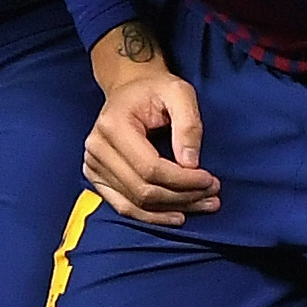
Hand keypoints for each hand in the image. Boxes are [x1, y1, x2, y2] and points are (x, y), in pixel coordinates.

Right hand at [83, 26, 218, 223]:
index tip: (211, 180)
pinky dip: (151, 216)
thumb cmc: (155, 90)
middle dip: (183, 197)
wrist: (128, 90)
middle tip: (213, 195)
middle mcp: (96, 149)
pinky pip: (124, 206)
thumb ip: (188, 124)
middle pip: (143, 190)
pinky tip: (176, 214)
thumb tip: (190, 165)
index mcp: (112, 125)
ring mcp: (93, 165)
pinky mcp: (96, 177)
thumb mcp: (179, 92)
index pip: (150, 168)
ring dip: (172, 209)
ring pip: (135, 203)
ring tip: (202, 205)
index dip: (183, 180)